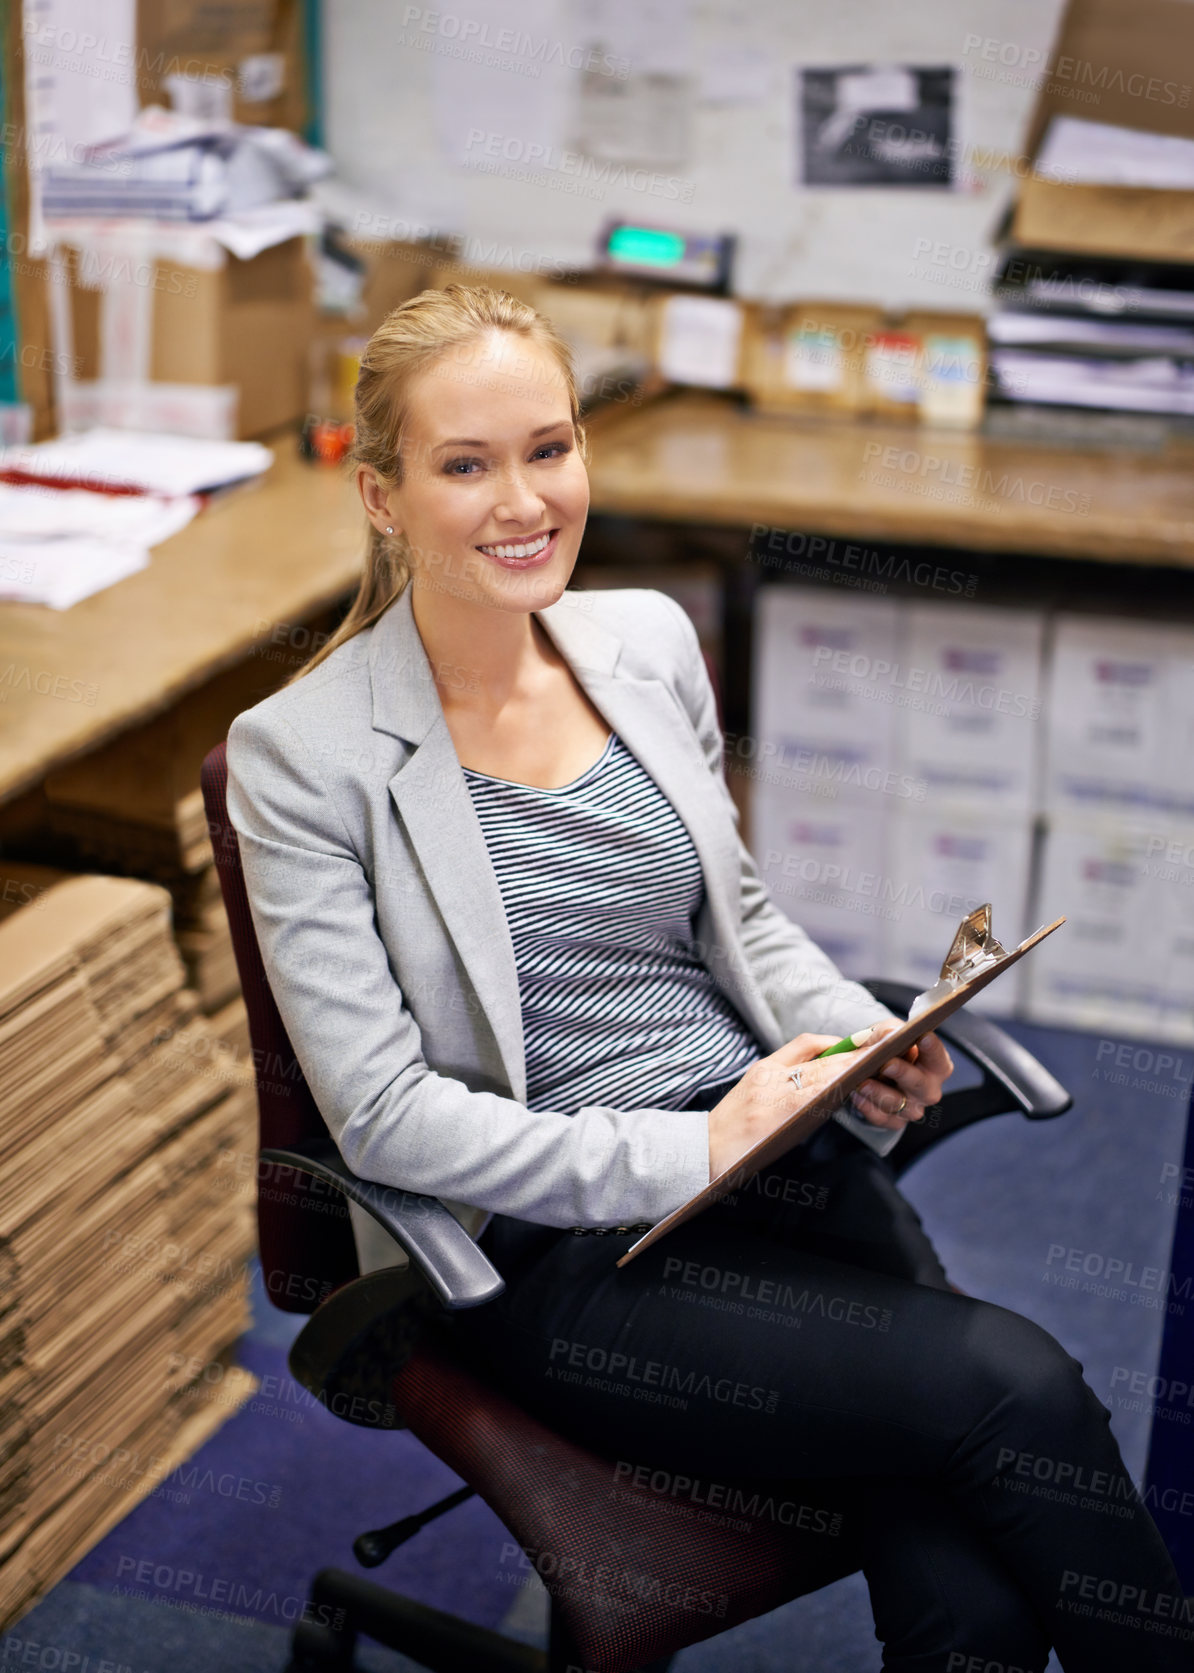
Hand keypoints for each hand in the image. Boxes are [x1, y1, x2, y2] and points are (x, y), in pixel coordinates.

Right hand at [707, 1032, 865, 1181]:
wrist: (703, 1149)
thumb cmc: (730, 1126)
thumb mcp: (753, 1092)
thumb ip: (782, 1081)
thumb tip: (823, 1079)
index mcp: (764, 1069)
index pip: (804, 1044)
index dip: (835, 1041)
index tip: (860, 1041)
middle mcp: (770, 1075)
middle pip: (821, 1058)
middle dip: (854, 1052)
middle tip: (883, 1045)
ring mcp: (774, 1094)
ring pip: (822, 1074)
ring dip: (852, 1067)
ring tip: (878, 1063)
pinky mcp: (778, 1113)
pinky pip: (814, 1095)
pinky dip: (836, 1087)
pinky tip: (854, 1086)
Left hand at [847, 1022, 953, 1132]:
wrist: (868, 1072)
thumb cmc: (885, 1050)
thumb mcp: (886, 1033)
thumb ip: (889, 1030)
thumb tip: (891, 1033)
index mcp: (935, 1066)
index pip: (939, 1059)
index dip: (932, 1049)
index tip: (923, 1037)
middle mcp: (928, 1090)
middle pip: (921, 1086)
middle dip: (904, 1073)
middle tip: (887, 1064)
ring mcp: (911, 1108)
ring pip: (898, 1103)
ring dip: (878, 1092)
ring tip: (862, 1081)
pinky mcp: (893, 1122)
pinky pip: (880, 1117)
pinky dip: (867, 1106)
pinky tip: (856, 1095)